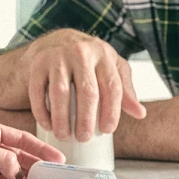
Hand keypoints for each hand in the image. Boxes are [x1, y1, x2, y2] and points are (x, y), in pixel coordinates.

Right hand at [25, 29, 145, 142]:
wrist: (57, 40)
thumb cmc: (88, 58)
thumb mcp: (111, 66)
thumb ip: (125, 88)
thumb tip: (140, 113)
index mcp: (103, 54)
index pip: (111, 86)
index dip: (111, 112)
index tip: (107, 130)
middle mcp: (81, 52)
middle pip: (87, 91)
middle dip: (86, 120)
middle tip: (84, 138)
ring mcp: (57, 56)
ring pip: (60, 92)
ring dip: (62, 118)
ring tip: (65, 135)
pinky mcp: (38, 63)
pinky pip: (38, 90)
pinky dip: (42, 110)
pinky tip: (47, 124)